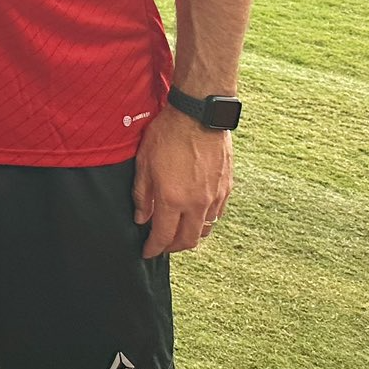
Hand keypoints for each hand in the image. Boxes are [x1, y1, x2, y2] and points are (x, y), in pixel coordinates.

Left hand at [132, 108, 232, 257]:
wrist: (199, 115)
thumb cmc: (167, 135)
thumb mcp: (144, 162)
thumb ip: (142, 194)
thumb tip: (141, 218)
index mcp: (173, 199)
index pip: (163, 236)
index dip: (153, 248)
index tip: (147, 253)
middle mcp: (197, 204)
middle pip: (188, 241)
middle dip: (172, 248)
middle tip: (161, 245)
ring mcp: (215, 197)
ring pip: (205, 230)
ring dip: (190, 236)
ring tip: (178, 231)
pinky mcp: (227, 188)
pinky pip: (217, 214)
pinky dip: (205, 221)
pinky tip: (195, 214)